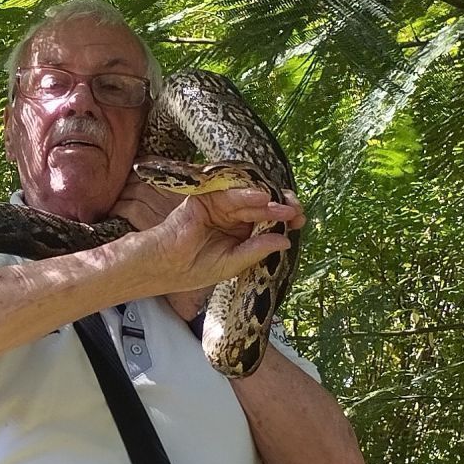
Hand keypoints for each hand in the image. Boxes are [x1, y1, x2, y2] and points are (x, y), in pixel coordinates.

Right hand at [108, 173, 303, 309]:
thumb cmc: (192, 270)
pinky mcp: (204, 199)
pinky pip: (227, 193)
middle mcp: (230, 218)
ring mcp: (217, 207)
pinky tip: (261, 198)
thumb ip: (257, 250)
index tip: (300, 220)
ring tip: (284, 206)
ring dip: (267, 201)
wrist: (162, 267)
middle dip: (279, 206)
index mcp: (238, 234)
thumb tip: (285, 241)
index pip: (265, 222)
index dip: (282, 219)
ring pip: (247, 199)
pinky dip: (244, 194)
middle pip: (260, 207)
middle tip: (297, 209)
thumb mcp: (232, 264)